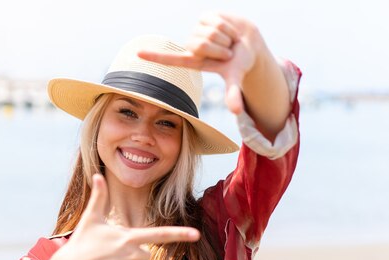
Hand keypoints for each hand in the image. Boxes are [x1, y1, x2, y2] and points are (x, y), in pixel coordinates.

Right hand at [48, 174, 199, 259]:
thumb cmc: (81, 241)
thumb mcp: (91, 218)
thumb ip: (99, 196)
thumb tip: (97, 175)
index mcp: (129, 236)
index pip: (159, 235)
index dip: (180, 233)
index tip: (196, 234)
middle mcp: (133, 254)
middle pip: (145, 253)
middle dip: (132, 252)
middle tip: (111, 251)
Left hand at [138, 12, 267, 114]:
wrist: (250, 43)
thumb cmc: (239, 61)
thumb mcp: (235, 76)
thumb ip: (233, 93)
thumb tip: (237, 112)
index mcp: (194, 61)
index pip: (171, 59)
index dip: (155, 56)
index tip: (138, 54)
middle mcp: (193, 45)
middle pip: (202, 44)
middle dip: (220, 49)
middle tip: (228, 52)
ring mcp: (197, 30)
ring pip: (211, 32)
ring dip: (227, 38)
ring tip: (229, 42)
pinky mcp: (205, 17)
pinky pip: (217, 21)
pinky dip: (229, 28)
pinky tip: (230, 31)